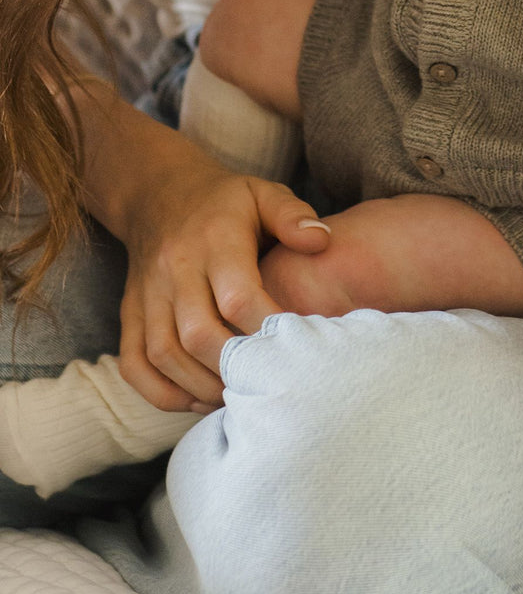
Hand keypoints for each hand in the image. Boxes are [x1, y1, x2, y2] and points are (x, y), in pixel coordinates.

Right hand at [119, 146, 331, 412]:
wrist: (160, 193)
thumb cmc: (226, 201)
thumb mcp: (264, 193)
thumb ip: (294, 216)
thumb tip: (322, 242)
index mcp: (214, 239)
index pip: (238, 296)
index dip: (266, 328)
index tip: (296, 346)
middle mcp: (175, 269)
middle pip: (198, 334)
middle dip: (236, 366)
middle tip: (269, 382)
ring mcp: (147, 295)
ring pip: (164, 354)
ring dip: (200, 385)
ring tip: (239, 397)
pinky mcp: (129, 314)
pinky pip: (134, 364)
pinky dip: (160, 392)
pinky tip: (195, 400)